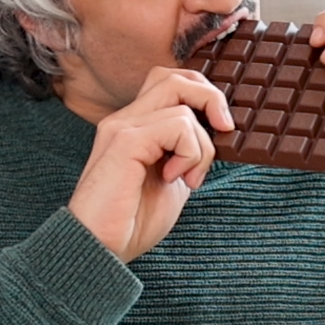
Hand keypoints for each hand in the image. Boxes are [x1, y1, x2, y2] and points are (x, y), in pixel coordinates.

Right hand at [68, 67, 231, 262]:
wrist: (100, 248)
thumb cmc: (130, 223)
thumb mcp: (173, 181)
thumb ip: (187, 154)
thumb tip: (217, 136)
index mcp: (134, 127)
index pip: (170, 82)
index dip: (202, 95)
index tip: (221, 129)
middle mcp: (125, 119)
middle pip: (175, 77)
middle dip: (211, 98)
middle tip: (224, 131)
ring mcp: (122, 126)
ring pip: (182, 100)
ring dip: (202, 143)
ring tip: (190, 177)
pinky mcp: (125, 141)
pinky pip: (178, 125)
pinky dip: (190, 152)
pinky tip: (175, 178)